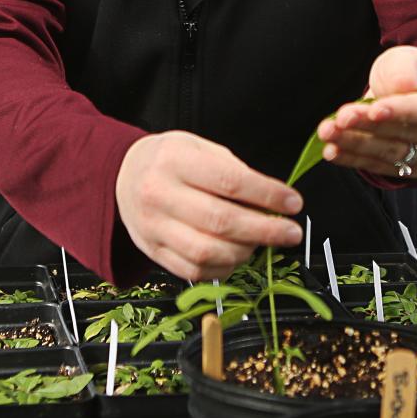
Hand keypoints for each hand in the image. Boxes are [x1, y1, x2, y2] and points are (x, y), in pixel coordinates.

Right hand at [115, 130, 303, 279]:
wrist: (123, 174)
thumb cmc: (169, 159)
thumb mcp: (199, 147)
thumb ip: (233, 171)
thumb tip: (271, 201)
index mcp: (174, 160)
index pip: (229, 181)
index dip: (267, 194)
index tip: (293, 202)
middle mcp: (159, 194)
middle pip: (221, 221)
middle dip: (265, 230)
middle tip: (292, 232)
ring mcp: (153, 227)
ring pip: (208, 252)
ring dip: (245, 251)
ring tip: (261, 242)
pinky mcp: (152, 252)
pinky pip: (194, 271)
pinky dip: (224, 269)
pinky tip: (236, 256)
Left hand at [316, 46, 416, 178]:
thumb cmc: (416, 72)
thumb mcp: (410, 58)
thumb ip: (406, 70)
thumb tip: (403, 87)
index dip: (401, 111)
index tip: (373, 110)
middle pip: (407, 134)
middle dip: (368, 126)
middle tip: (340, 118)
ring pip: (391, 153)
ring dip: (355, 144)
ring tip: (329, 133)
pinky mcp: (413, 169)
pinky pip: (380, 167)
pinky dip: (353, 159)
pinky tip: (333, 151)